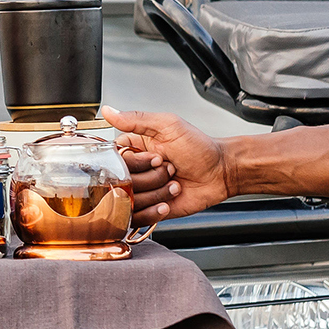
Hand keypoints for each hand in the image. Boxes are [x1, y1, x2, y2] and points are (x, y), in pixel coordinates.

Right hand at [104, 105, 233, 225]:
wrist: (220, 173)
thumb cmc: (199, 147)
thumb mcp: (168, 125)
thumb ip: (136, 119)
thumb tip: (108, 111)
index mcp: (134, 148)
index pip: (115, 159)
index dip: (136, 162)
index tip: (156, 157)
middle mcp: (135, 170)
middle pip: (123, 182)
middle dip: (151, 177)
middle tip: (169, 168)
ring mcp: (142, 191)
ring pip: (131, 201)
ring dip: (158, 192)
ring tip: (173, 183)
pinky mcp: (149, 209)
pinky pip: (137, 217)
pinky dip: (154, 211)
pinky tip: (169, 200)